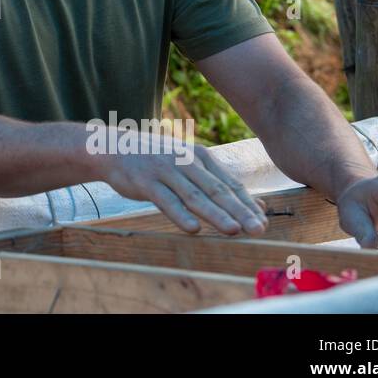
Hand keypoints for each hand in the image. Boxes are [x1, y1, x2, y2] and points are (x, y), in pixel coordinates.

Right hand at [95, 132, 268, 235]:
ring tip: (234, 230)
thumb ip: (218, 183)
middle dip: (239, 210)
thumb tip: (258, 205)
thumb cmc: (157, 160)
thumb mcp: (188, 165)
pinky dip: (179, 215)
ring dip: (215, 214)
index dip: (248, 204)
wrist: (114, 148)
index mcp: (200, 156)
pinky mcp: (145, 182)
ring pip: (194, 196)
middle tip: (259, 229)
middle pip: (217, 190)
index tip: (264, 223)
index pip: (229, 183)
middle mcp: (185, 161)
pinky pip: (165, 200)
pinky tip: (193, 229)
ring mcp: (165, 170)